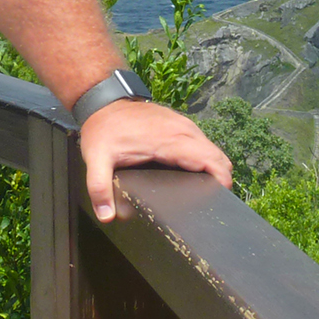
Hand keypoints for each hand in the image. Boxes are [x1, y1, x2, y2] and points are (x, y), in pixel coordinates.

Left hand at [77, 100, 232, 222]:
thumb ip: (100, 188)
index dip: (221, 182)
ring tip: (201, 191)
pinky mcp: (180, 123)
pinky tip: (191, 173)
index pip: (212, 160)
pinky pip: (202, 143)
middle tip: (208, 202)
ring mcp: (183, 124)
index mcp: (170, 141)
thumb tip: (106, 216)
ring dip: (212, 169)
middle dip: (220, 180)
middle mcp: (183, 130)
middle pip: (219, 157)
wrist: (102, 102)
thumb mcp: (96, 159)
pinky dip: (204, 159)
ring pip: (212, 150)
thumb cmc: (103, 129)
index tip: (217, 202)